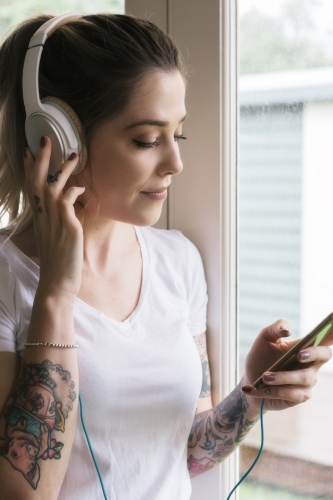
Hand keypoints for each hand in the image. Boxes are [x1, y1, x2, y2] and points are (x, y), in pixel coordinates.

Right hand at [24, 136, 84, 297]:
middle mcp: (43, 218)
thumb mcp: (56, 239)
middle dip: (40, 159)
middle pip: (36, 182)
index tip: (28, 151)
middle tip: (44, 139)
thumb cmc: (60, 263)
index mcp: (39, 219)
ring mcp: (53, 222)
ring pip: (51, 187)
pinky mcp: (67, 228)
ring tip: (72, 154)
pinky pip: (66, 202)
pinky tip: (81, 188)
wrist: (58, 284)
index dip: (29, 169)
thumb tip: (68, 209)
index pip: (31, 188)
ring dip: (61, 169)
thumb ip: (59, 222)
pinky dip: (73, 192)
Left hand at [242, 319, 331, 412]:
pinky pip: (293, 394)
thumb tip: (287, 330)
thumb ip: (275, 328)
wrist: (251, 381)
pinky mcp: (300, 396)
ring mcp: (307, 381)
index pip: (326, 338)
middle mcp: (311, 363)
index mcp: (305, 346)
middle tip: (298, 355)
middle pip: (325, 355)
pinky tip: (261, 388)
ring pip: (304, 378)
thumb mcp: (264, 339)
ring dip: (283, 377)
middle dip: (314, 354)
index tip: (330, 326)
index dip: (332, 333)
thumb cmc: (261, 357)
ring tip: (265, 376)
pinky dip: (275, 391)